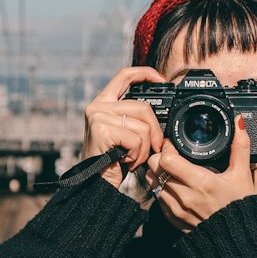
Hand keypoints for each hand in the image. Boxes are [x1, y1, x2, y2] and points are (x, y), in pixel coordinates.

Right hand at [82, 66, 166, 188]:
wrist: (94, 184)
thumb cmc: (112, 162)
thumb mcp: (125, 134)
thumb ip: (135, 118)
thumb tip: (161, 114)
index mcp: (103, 102)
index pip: (124, 75)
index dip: (145, 73)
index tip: (162, 79)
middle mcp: (97, 106)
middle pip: (142, 107)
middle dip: (155, 131)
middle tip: (154, 148)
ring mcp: (98, 117)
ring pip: (142, 126)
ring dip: (144, 149)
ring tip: (131, 158)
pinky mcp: (101, 130)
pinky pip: (136, 139)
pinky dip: (137, 155)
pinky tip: (124, 162)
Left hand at [144, 118, 256, 232]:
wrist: (236, 240)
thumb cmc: (240, 207)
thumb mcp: (243, 175)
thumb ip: (240, 146)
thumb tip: (239, 123)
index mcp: (201, 182)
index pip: (166, 160)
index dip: (167, 148)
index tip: (174, 145)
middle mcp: (185, 197)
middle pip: (154, 169)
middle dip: (160, 157)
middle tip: (170, 155)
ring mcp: (177, 209)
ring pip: (152, 183)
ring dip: (158, 173)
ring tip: (171, 169)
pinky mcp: (173, 219)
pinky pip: (157, 198)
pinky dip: (161, 189)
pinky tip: (173, 185)